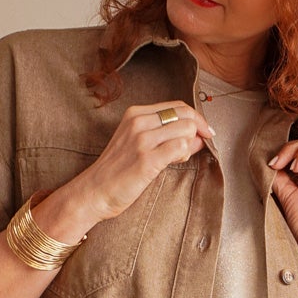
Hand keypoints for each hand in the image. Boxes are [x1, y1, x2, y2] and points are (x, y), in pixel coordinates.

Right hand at [67, 101, 214, 224]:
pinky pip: (180, 147)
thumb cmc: (116, 170)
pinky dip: (185, 154)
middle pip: (185, 114)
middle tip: (197, 145)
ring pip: (186, 129)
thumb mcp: (135, 142)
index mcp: (135, 114)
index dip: (196, 118)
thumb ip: (164, 135)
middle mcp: (138, 122)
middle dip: (199, 129)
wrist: (94, 191)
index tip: (203, 131)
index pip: (177, 106)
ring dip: (191, 144)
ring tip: (179, 156)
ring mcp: (142, 140)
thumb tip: (199, 135)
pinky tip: (177, 161)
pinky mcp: (147, 159)